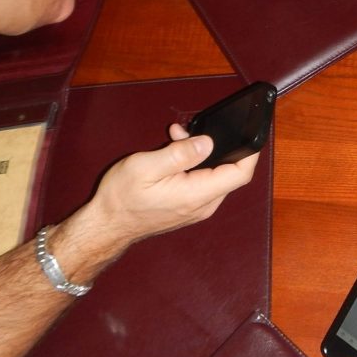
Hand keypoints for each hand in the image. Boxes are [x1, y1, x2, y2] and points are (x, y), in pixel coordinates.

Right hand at [81, 123, 258, 250]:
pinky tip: (174, 153)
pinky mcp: (189, 207)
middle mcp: (204, 204)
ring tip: (176, 138)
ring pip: (213, 175)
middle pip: (228, 172)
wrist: (106, 226)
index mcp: (197, 194)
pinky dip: (193, 164)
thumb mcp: (146, 167)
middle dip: (217, 146)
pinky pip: (201, 182)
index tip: (251, 132)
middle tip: (192, 130)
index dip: (250, 152)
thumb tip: (208, 142)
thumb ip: (180, 154)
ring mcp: (197, 207)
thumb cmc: (121, 198)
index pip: (239, 174)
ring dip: (201, 154)